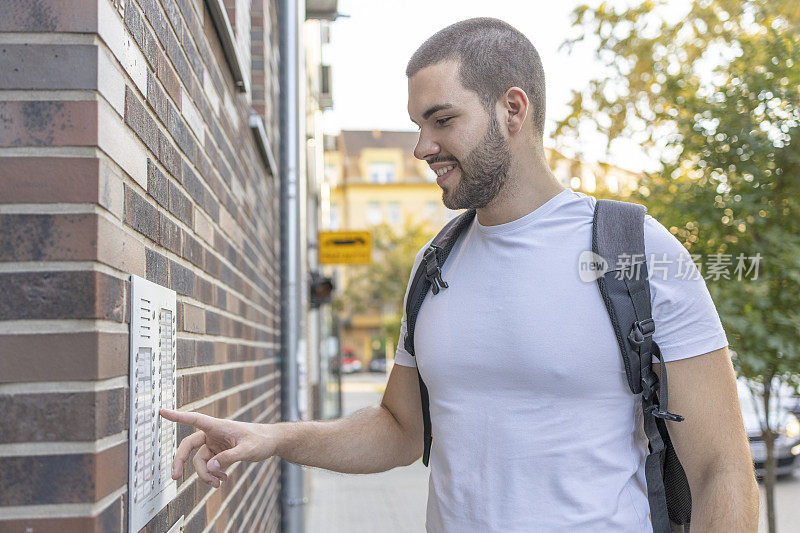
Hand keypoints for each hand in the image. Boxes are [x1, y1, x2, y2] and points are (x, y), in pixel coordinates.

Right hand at [159, 408, 278, 487]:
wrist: (271, 442)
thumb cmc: (261, 440)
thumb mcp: (248, 450)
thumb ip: (229, 458)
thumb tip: (210, 467)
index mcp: (218, 426)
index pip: (194, 419)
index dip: (177, 416)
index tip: (161, 412)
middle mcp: (213, 434)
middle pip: (189, 446)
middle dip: (181, 461)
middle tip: (175, 477)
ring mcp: (214, 444)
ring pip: (200, 461)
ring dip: (205, 474)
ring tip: (218, 483)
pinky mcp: (218, 453)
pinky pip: (208, 466)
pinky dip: (213, 474)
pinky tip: (222, 479)